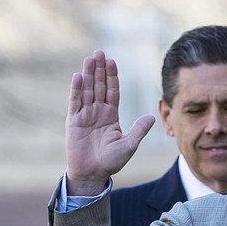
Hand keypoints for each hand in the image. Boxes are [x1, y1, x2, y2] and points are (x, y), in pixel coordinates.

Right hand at [65, 50, 154, 194]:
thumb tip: (152, 117)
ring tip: (90, 59)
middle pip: (99, 86)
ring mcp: (85, 115)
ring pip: (87, 90)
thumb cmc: (111, 161)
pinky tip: (78, 76)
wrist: (93, 173)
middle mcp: (97, 112)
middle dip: (99, 70)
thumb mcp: (129, 145)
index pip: (112, 92)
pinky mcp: (74, 121)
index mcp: (110, 116)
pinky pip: (76, 102)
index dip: (112, 77)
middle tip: (100, 52)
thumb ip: (139, 130)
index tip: (112, 62)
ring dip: (88, 75)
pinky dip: (77, 90)